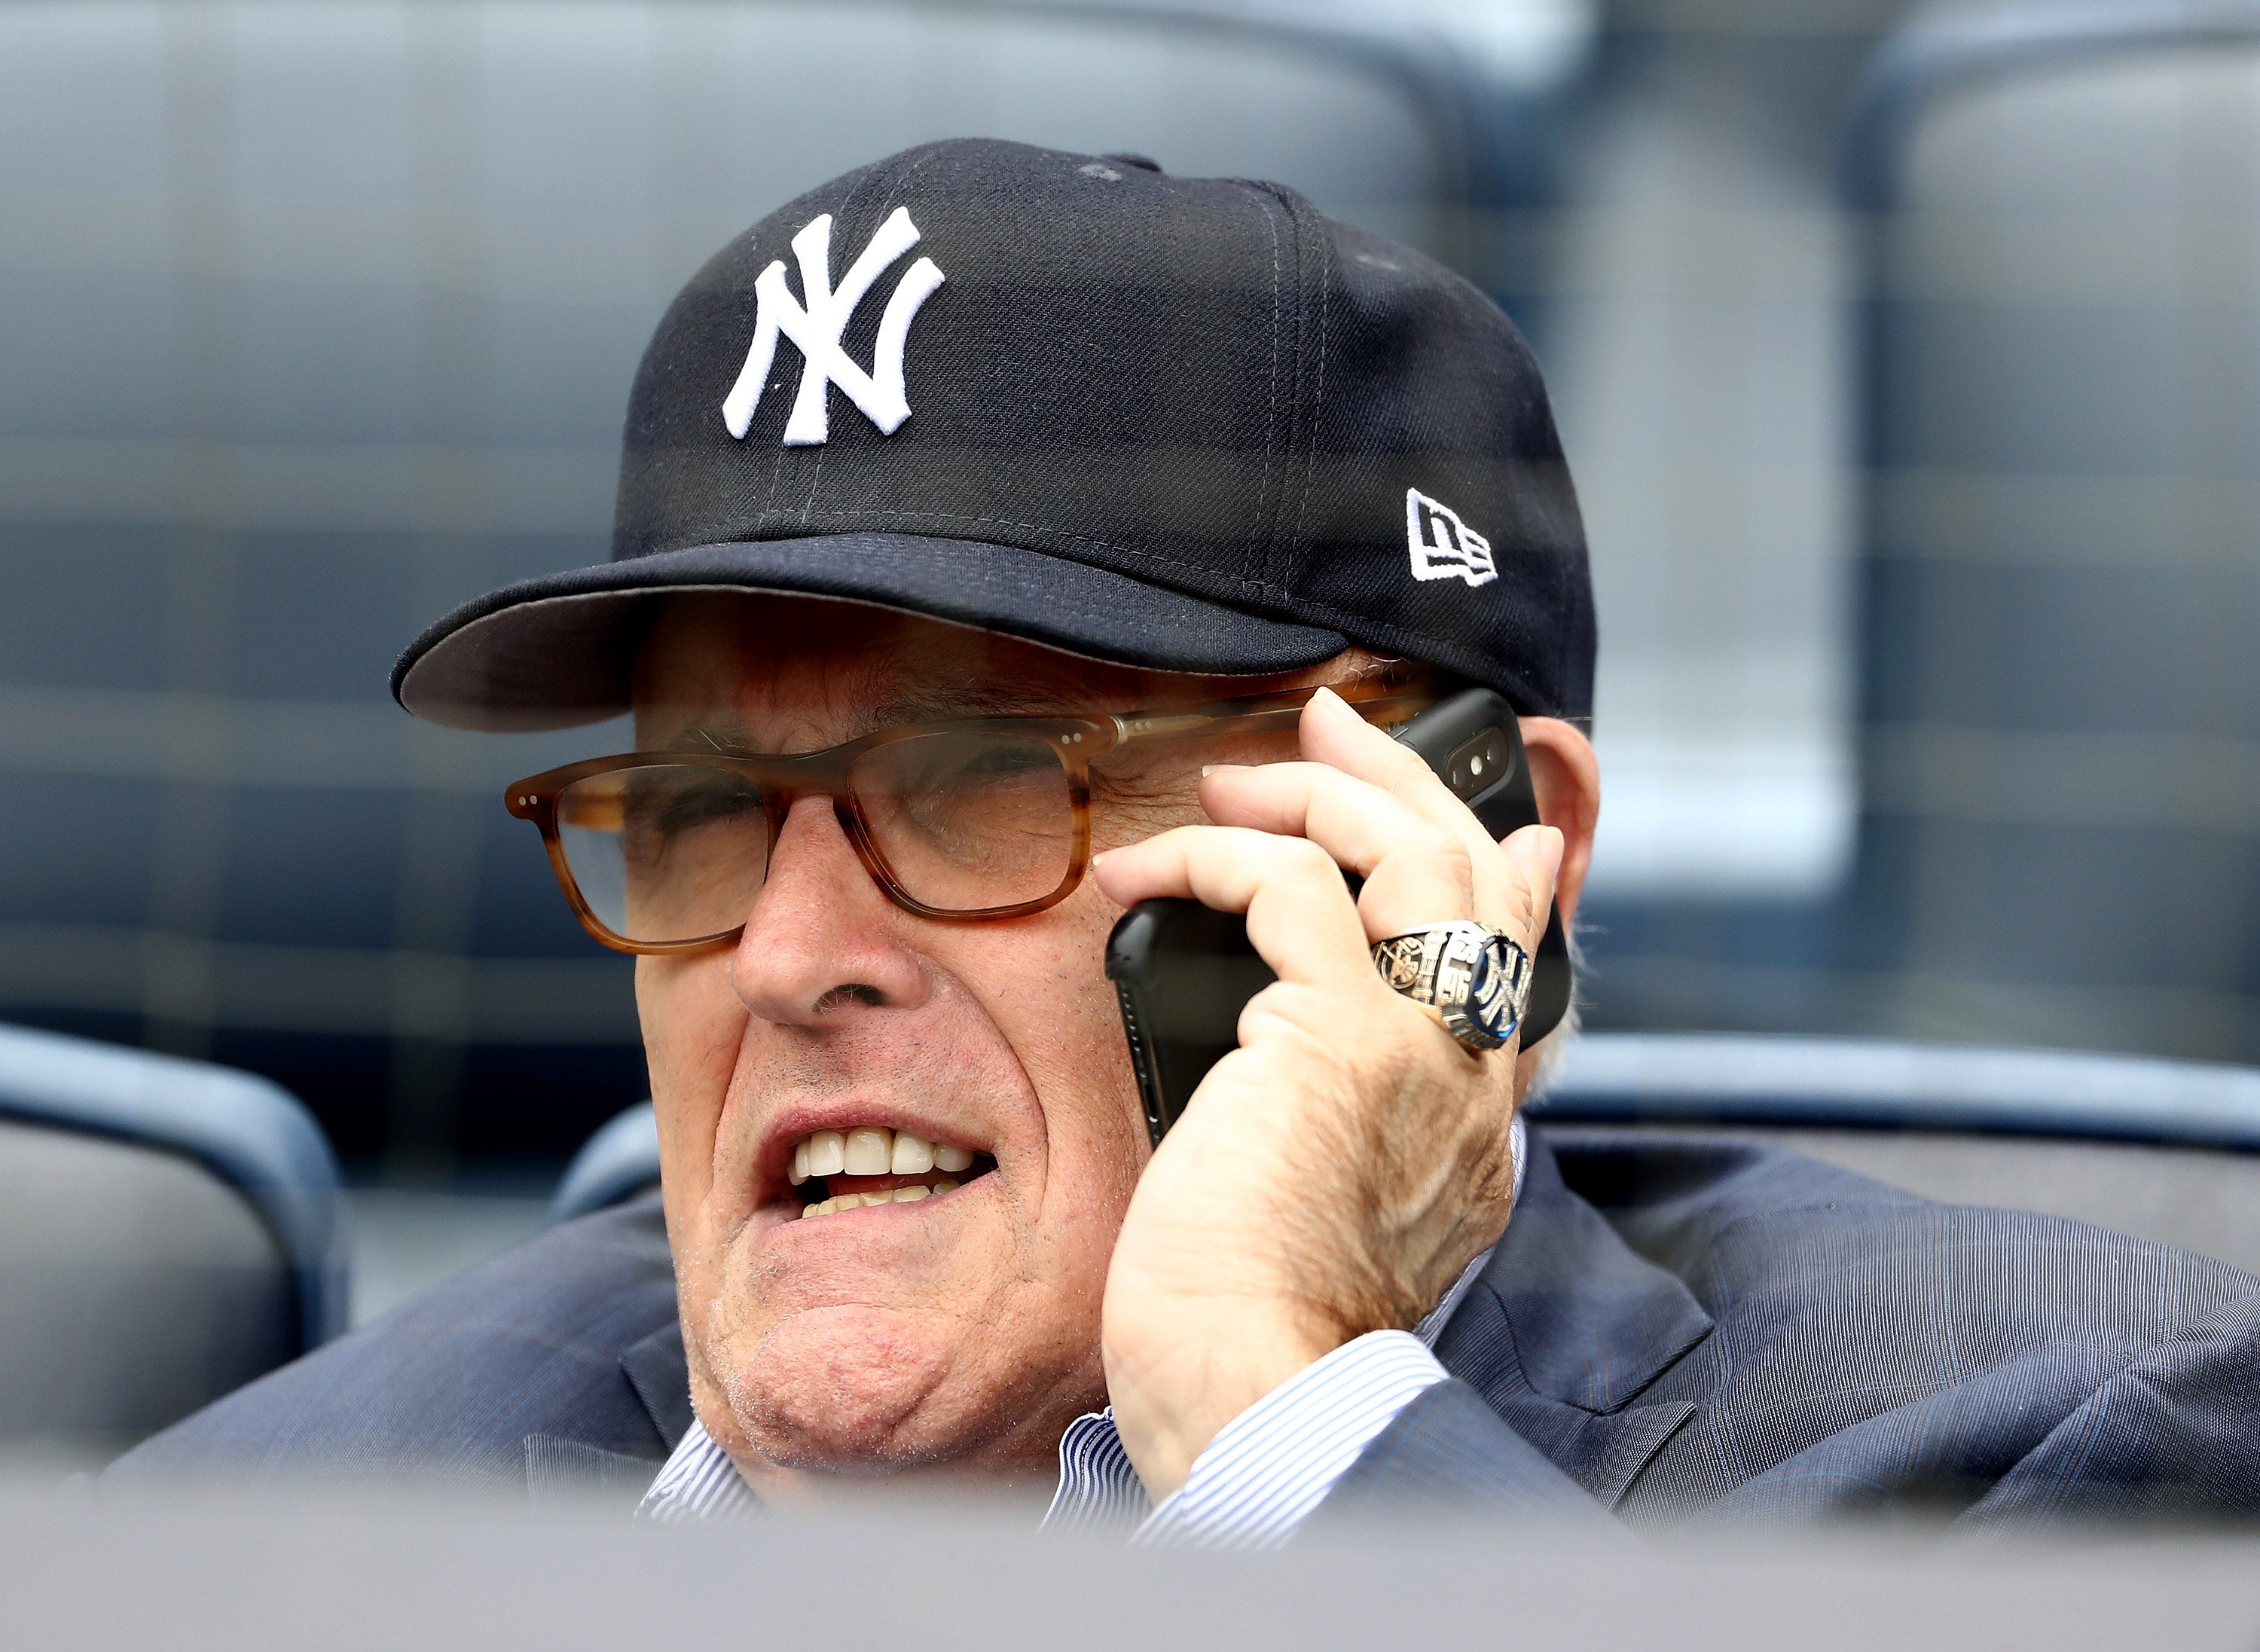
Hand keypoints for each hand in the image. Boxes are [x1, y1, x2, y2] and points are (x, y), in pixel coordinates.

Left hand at [1090, 687, 1564, 1502]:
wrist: (1258, 1389)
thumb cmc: (1259, 1325)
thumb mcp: (1333, 1214)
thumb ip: (1351, 1124)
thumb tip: (1300, 1048)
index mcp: (1479, 1122)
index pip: (1523, 959)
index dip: (1518, 873)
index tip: (1509, 827)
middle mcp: (1470, 1073)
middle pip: (1477, 873)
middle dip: (1405, 779)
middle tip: (1332, 722)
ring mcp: (1416, 1045)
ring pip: (1408, 853)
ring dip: (1316, 790)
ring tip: (1232, 774)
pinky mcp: (1333, 1034)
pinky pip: (1286, 886)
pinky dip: (1210, 855)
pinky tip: (1143, 870)